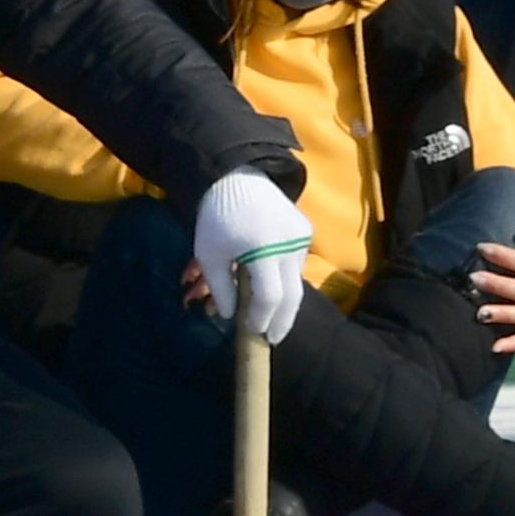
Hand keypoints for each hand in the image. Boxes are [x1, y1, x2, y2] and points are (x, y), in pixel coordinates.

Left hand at [192, 168, 314, 345]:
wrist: (236, 176)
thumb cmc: (217, 216)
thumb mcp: (209, 254)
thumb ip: (221, 287)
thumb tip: (231, 317)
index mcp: (263, 249)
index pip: (270, 296)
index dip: (262, 318)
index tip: (253, 332)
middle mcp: (289, 244)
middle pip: (292, 295)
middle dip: (282, 321)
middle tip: (273, 339)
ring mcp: (301, 237)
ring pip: (296, 280)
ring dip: (282, 300)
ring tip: (268, 314)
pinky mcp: (305, 230)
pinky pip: (296, 263)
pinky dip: (285, 279)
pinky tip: (272, 285)